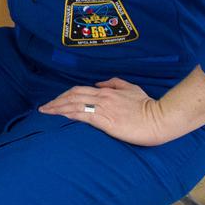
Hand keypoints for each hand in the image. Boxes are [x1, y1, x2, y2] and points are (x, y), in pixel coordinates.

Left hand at [39, 77, 171, 145]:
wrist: (160, 119)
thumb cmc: (148, 106)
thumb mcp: (131, 88)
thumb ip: (114, 83)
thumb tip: (98, 83)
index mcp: (107, 90)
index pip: (79, 90)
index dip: (64, 95)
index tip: (54, 100)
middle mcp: (102, 97)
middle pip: (72, 96)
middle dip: (56, 101)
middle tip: (44, 108)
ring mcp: (103, 108)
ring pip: (74, 104)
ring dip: (57, 108)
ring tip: (46, 112)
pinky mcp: (106, 121)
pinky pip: (83, 115)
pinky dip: (69, 114)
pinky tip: (60, 116)